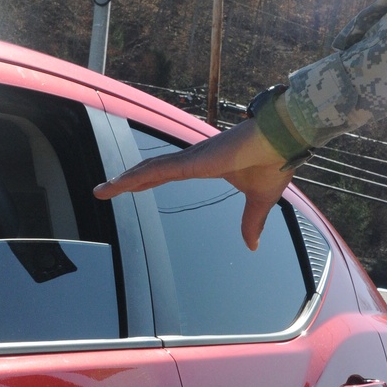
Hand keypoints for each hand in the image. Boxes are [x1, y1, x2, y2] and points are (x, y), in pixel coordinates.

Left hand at [93, 120, 292, 250]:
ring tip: (102, 190)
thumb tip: (252, 246)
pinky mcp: (195, 161)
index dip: (147, 179)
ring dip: (125, 180)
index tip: (129, 186)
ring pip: (150, 169)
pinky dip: (139, 176)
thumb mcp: (259, 201)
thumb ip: (252, 223)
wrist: (283, 140)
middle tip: (105, 189)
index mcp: (204, 165)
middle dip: (128, 181)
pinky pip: (160, 170)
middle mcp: (193, 160)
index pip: (167, 173)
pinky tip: (122, 182)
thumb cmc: (274, 162)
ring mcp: (192, 159)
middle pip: (152, 170)